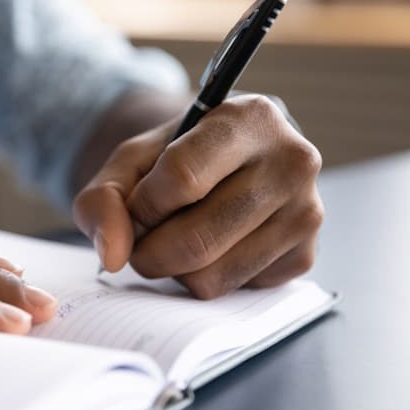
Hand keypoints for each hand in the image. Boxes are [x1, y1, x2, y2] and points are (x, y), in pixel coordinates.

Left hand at [73, 94, 322, 298]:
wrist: (227, 165)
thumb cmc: (175, 158)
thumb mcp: (130, 162)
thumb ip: (103, 199)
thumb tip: (114, 256)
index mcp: (251, 117)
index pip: (182, 178)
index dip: (144, 205)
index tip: (138, 205)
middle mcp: (293, 161)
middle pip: (195, 239)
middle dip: (149, 251)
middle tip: (143, 238)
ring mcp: (306, 213)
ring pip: (212, 276)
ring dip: (174, 269)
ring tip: (176, 237)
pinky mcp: (306, 256)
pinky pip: (233, 291)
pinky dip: (206, 278)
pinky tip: (212, 247)